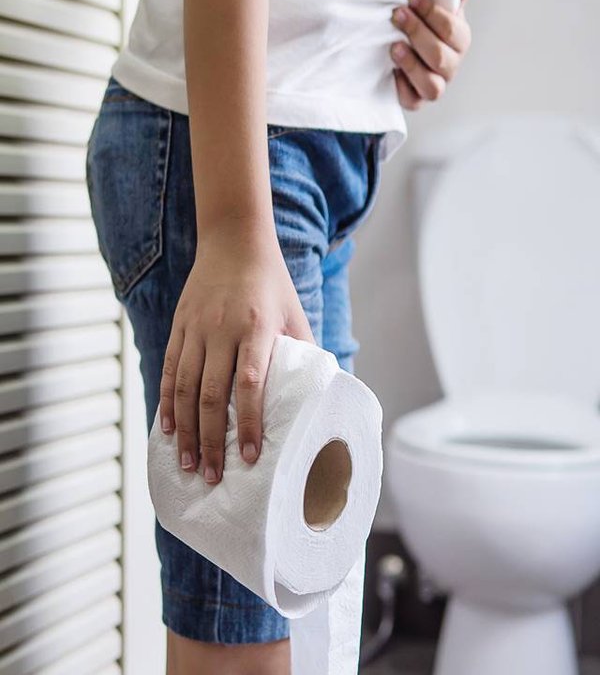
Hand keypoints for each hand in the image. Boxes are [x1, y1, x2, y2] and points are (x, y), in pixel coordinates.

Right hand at [158, 220, 313, 483]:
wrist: (234, 241)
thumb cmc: (272, 283)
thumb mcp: (295, 314)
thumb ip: (306, 354)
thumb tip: (323, 396)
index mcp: (256, 327)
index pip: (250, 383)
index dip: (250, 423)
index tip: (251, 457)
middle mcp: (222, 329)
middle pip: (212, 395)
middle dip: (211, 440)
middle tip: (213, 476)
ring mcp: (196, 328)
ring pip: (185, 388)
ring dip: (185, 430)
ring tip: (187, 463)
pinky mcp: (179, 326)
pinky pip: (170, 369)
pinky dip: (167, 402)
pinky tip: (166, 429)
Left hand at [389, 0, 479, 110]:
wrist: (404, 43)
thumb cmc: (425, 23)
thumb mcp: (440, 4)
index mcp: (459, 40)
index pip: (452, 30)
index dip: (432, 13)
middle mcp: (450, 65)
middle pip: (440, 57)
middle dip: (417, 34)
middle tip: (397, 15)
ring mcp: (435, 85)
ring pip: (431, 85)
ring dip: (412, 65)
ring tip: (394, 46)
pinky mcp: (416, 99)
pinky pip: (413, 102)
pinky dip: (402, 89)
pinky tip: (392, 73)